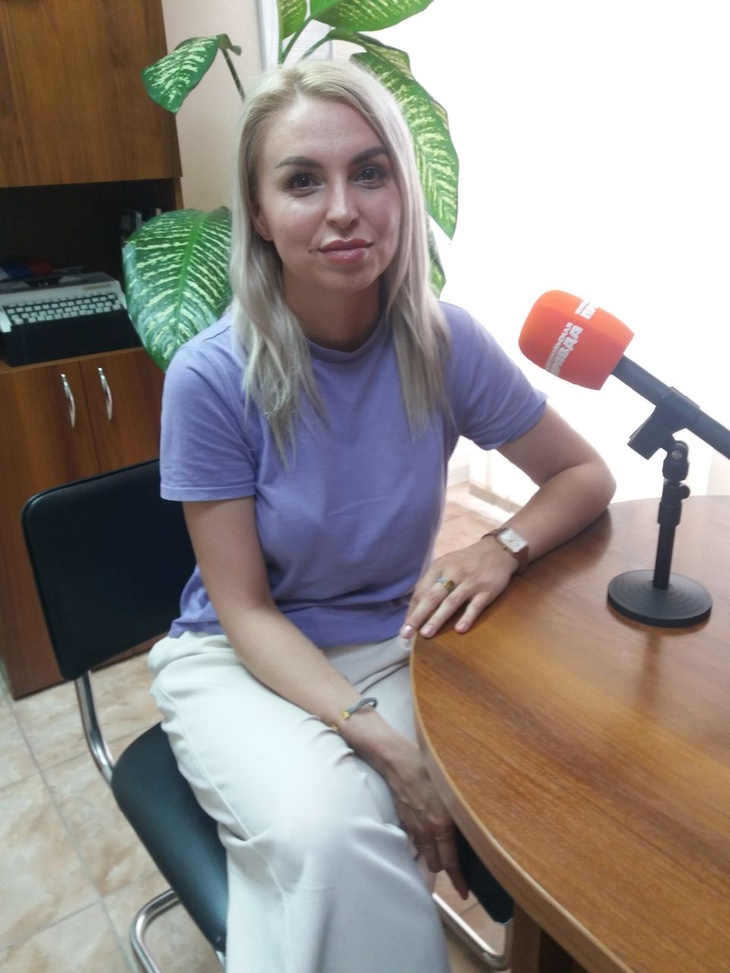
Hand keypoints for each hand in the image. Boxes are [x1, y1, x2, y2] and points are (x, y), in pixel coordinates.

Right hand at [383, 741, 467, 899]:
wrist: (398, 762)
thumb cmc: (429, 770)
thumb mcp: (453, 789)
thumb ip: (463, 811)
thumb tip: (477, 824)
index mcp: (442, 826)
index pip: (451, 862)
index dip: (458, 881)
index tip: (464, 894)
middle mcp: (427, 832)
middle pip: (435, 865)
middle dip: (443, 867)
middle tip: (453, 865)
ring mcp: (412, 828)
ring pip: (424, 854)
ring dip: (431, 856)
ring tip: (439, 851)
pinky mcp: (403, 821)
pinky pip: (414, 840)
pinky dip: (421, 842)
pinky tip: (425, 831)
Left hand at [400, 538, 516, 639]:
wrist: (498, 551)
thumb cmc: (466, 561)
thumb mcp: (447, 563)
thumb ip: (433, 581)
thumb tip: (415, 605)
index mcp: (440, 567)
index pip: (422, 590)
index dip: (412, 608)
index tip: (405, 625)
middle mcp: (453, 573)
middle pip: (432, 597)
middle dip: (418, 616)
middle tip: (406, 633)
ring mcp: (470, 582)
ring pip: (451, 602)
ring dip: (437, 618)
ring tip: (426, 633)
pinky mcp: (486, 591)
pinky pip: (475, 606)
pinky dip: (467, 617)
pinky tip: (459, 630)